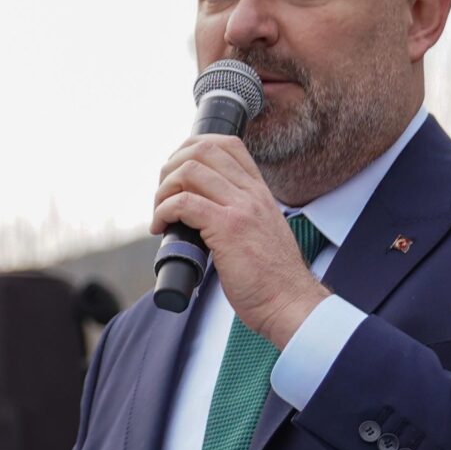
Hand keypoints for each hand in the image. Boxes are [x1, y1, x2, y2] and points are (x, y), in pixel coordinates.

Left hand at [151, 133, 327, 347]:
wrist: (290, 304)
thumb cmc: (270, 278)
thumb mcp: (260, 232)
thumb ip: (239, 214)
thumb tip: (199, 211)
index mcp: (259, 192)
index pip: (228, 145)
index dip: (193, 148)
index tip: (176, 172)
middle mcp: (251, 194)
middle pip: (203, 149)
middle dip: (171, 166)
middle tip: (163, 195)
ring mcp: (241, 208)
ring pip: (189, 171)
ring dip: (163, 190)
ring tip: (160, 214)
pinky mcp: (228, 229)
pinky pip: (183, 203)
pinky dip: (163, 211)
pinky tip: (161, 229)